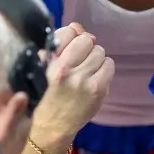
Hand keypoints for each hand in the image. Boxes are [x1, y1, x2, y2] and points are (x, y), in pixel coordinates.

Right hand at [28, 23, 112, 148]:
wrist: (53, 126)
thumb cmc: (47, 94)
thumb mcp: (44, 68)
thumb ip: (59, 46)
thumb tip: (78, 27)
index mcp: (49, 62)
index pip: (68, 32)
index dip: (72, 36)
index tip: (71, 45)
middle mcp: (65, 69)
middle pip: (86, 40)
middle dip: (85, 47)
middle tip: (80, 59)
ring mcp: (83, 80)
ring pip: (99, 52)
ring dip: (95, 58)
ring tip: (87, 70)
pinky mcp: (98, 89)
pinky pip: (109, 65)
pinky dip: (104, 68)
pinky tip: (95, 77)